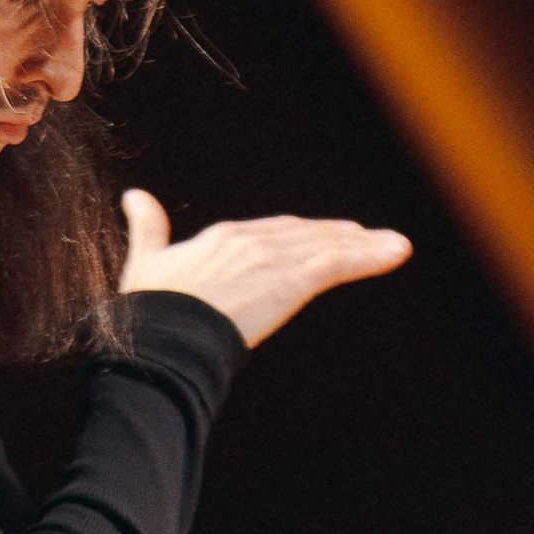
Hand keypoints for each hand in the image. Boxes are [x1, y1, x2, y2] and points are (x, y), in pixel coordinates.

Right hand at [119, 189, 409, 347]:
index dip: (300, 235)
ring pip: (327, 246)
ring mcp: (272, 259)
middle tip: (366, 239)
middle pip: (305, 235)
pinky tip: (397, 252)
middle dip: (338, 236)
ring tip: (395, 247)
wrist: (159, 338)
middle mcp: (252, 242)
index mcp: (223, 239)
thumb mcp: (145, 264)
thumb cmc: (146, 312)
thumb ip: (148, 230)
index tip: (322, 236)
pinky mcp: (289, 281)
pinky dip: (369, 256)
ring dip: (365, 246)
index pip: (272, 233)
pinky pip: (337, 263)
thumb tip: (136, 195)